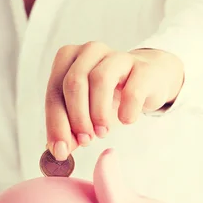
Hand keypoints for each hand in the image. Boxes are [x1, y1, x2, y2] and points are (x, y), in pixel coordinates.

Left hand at [45, 41, 183, 159]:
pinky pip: (132, 89)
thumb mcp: (85, 111)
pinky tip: (126, 120)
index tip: (60, 149)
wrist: (148, 79)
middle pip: (74, 82)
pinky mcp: (142, 67)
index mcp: (68, 58)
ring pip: (100, 79)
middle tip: (84, 141)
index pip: (54, 91)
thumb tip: (59, 150)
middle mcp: (90, 51)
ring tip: (102, 133)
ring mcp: (117, 56)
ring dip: (98, 112)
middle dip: (76, 117)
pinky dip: (127, 109)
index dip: (56, 122)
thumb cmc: (109, 95)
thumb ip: (70, 129)